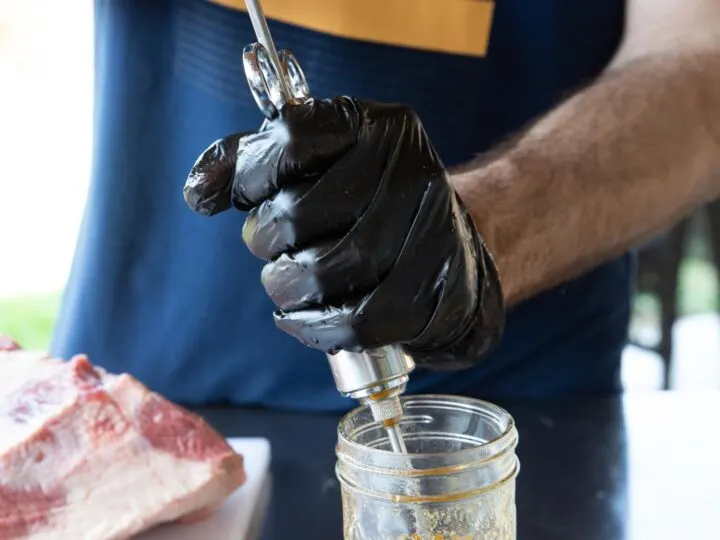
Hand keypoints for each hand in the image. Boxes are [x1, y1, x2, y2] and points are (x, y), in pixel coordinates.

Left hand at [183, 97, 503, 367]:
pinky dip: (313, 328)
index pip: (289, 139)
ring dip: (285, 288)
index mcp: (380, 127)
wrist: (451, 247)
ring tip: (287, 283)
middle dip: (265, 240)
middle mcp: (411, 172)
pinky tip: (302, 318)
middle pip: (297, 215)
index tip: (250, 195)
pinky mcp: (432, 291)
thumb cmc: (369, 202)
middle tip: (273, 247)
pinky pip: (353, 322)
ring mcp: (428, 233)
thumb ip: (253, 161)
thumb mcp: (320, 160)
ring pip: (323, 273)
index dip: (251, 175)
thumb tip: (198, 191)